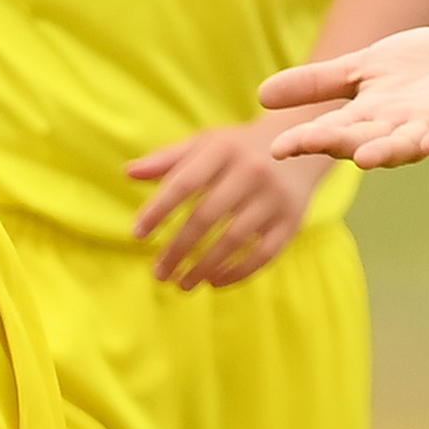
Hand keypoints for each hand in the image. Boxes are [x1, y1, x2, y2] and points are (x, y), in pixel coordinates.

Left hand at [126, 115, 324, 289]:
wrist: (300, 144)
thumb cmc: (239, 149)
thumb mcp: (205, 144)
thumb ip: (167, 159)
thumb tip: (128, 174)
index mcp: (223, 150)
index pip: (183, 183)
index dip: (158, 210)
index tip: (137, 235)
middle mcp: (251, 172)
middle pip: (206, 216)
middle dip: (178, 249)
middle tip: (158, 273)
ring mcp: (274, 198)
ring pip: (233, 240)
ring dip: (203, 267)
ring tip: (181, 284)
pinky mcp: (292, 222)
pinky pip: (263, 254)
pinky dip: (237, 273)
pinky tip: (214, 282)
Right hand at [262, 25, 428, 168]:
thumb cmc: (416, 68)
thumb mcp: (360, 68)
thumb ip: (316, 84)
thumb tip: (261, 96)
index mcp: (370, 119)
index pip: (333, 132)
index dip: (307, 141)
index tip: (278, 149)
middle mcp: (400, 130)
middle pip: (368, 142)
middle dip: (344, 145)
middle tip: (317, 146)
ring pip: (410, 144)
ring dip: (390, 151)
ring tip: (366, 157)